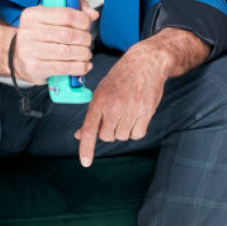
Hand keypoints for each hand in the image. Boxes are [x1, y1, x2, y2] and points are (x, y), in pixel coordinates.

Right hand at [13, 0, 97, 83]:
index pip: (66, 14)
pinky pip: (63, 68)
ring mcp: (30, 51)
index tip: (86, 24)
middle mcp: (29, 32)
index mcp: (33, 15)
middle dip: (84, 39)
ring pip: (67, 52)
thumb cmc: (39, 35)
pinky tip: (83, 65)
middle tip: (87, 41)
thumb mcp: (52, 15)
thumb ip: (75, 9)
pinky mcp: (34, 68)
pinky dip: (79, 67)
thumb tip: (92, 14)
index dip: (82, 20)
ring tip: (86, 54)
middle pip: (68, 34)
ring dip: (83, 54)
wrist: (17, 56)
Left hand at [75, 43, 166, 167]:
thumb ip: (92, 115)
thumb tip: (79, 135)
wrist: (147, 62)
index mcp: (99, 100)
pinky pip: (137, 134)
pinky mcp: (146, 113)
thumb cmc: (122, 76)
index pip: (90, 129)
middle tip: (115, 113)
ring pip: (122, 136)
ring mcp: (131, 110)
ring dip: (123, 129)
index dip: (86, 148)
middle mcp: (114, 107)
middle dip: (109, 129)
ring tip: (128, 110)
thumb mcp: (102, 91)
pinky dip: (136, 129)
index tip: (85, 163)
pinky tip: (137, 115)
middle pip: (106, 136)